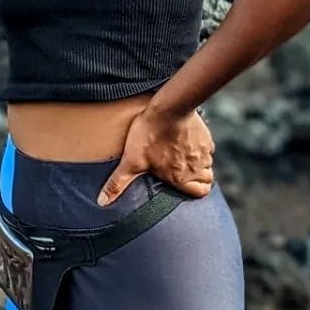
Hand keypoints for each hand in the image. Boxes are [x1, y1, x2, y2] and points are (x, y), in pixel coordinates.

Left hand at [97, 102, 214, 205]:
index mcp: (181, 178)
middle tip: (183, 171)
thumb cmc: (149, 135)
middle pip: (207, 179)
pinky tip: (186, 141)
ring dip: (198, 163)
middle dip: (199, 178)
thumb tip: (102, 202)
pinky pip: (207, 147)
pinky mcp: (206, 136)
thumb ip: (118, 183)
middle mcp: (196, 168)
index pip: (201, 193)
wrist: (169, 108)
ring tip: (182, 156)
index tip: (186, 185)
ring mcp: (203, 152)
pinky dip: (200, 148)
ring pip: (208, 163)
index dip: (196, 191)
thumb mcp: (131, 161)